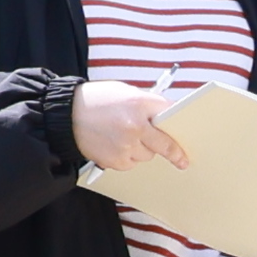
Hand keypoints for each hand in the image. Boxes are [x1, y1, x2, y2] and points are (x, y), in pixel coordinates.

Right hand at [70, 76, 190, 167]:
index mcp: (140, 104)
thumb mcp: (126, 92)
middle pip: (165, 145)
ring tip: (123, 136)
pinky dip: (128, 157)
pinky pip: (132, 163)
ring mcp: (126, 146)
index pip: (172, 116)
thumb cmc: (97, 101)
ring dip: (142, 150)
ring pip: (148, 156)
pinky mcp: (116, 161)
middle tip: (182, 160)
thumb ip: (148, 104)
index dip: (180, 126)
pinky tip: (114, 144)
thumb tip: (168, 116)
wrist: (65, 114)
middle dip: (174, 152)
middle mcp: (135, 126)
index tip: (190, 139)